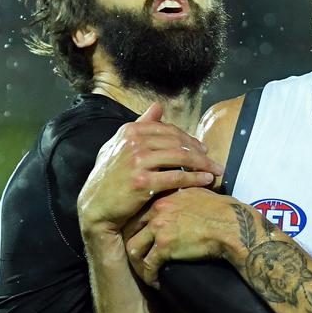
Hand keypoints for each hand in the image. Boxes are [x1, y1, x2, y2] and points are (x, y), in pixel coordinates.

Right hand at [77, 103, 223, 236]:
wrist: (95, 206)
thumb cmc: (110, 176)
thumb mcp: (120, 145)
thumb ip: (141, 125)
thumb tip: (158, 106)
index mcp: (130, 131)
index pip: (169, 130)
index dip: (189, 138)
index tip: (202, 147)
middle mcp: (134, 142)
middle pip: (177, 142)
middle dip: (199, 151)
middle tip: (213, 160)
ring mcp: (137, 162)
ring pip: (180, 158)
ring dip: (203, 164)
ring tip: (216, 170)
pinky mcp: (143, 183)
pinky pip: (176, 177)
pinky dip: (195, 178)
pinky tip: (206, 180)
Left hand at [125, 187, 242, 286]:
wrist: (232, 225)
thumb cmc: (222, 210)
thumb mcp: (199, 193)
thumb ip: (185, 194)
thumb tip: (186, 199)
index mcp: (164, 197)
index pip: (140, 213)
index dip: (138, 228)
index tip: (143, 240)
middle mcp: (157, 210)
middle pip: (131, 230)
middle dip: (135, 245)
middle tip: (140, 258)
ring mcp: (159, 228)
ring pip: (134, 248)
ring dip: (138, 263)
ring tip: (146, 272)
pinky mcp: (164, 246)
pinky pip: (148, 264)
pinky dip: (150, 276)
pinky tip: (156, 282)